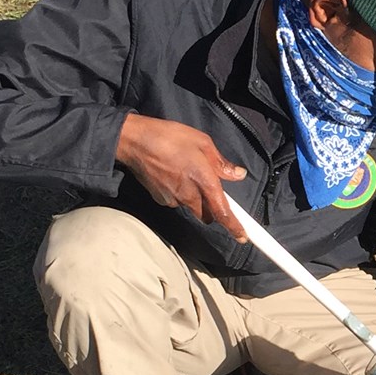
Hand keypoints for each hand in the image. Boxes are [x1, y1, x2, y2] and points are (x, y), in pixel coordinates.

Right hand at [116, 114, 247, 241]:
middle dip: (211, 207)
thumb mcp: (202, 142)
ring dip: (194, 197)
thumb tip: (237, 175)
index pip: (222, 212)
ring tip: (185, 172)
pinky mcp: (160, 199)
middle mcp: (189, 195)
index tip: (242, 237)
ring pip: (191, 207)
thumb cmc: (168, 137)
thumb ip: (221, 163)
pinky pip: (176, 201)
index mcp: (204, 181)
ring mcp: (173, 199)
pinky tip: (172, 174)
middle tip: (208, 185)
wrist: (133, 141)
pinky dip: (179, 192)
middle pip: (206, 214)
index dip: (234, 226)